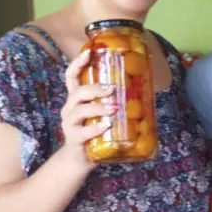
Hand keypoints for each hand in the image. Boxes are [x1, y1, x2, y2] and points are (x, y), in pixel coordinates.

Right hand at [58, 49, 116, 168]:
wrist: (79, 159)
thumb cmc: (93, 132)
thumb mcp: (100, 114)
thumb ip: (112, 101)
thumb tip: (141, 87)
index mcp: (76, 99)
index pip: (71, 76)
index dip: (78, 63)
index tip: (89, 52)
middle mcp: (69, 109)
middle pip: (77, 92)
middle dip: (95, 89)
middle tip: (113, 89)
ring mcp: (69, 124)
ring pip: (79, 110)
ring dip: (98, 107)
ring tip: (114, 108)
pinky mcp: (74, 139)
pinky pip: (83, 132)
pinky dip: (95, 128)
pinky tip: (107, 126)